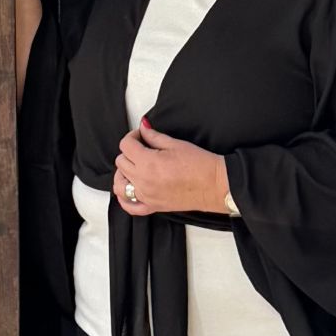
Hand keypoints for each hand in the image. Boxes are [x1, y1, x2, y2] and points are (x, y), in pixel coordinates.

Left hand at [113, 118, 228, 215]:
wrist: (215, 185)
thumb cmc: (200, 165)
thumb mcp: (176, 144)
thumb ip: (154, 136)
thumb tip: (143, 128)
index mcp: (148, 162)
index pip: (126, 145)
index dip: (133, 136)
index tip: (142, 135)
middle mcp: (143, 180)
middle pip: (121, 162)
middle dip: (129, 152)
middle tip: (143, 148)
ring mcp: (147, 195)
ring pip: (120, 184)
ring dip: (123, 174)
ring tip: (134, 167)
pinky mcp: (154, 206)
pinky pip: (130, 206)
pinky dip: (125, 199)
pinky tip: (128, 190)